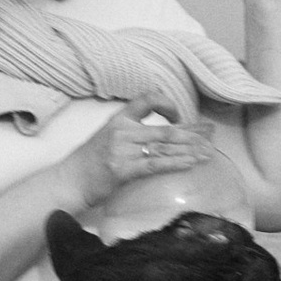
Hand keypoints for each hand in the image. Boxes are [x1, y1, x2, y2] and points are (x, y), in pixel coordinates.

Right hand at [71, 108, 216, 210]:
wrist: (69, 181)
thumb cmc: (89, 163)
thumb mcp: (107, 137)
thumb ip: (130, 133)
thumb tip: (160, 136)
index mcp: (118, 119)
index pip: (147, 100)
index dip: (167, 104)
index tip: (179, 116)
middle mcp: (122, 131)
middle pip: (165, 129)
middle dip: (192, 133)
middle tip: (211, 134)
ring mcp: (122, 150)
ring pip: (164, 146)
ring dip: (190, 150)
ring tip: (209, 152)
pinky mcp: (123, 170)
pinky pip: (155, 164)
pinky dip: (176, 163)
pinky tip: (191, 162)